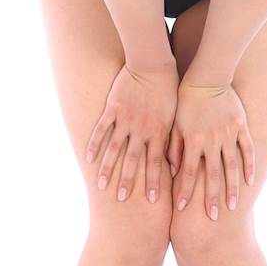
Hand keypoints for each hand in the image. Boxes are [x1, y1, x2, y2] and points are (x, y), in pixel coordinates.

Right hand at [85, 60, 179, 203]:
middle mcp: (140, 129)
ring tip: (101, 184)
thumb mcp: (176, 116)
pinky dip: (94, 144)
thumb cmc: (170, 88)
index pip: (156, 163)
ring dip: (108, 168)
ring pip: (114, 148)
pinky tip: (88, 158)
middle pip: (133, 160)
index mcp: (158, 132)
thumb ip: (174, 140)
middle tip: (122, 200)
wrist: (153, 64)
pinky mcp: (113, 108)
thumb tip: (178, 164)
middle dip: (128, 181)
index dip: (154, 182)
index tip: (152, 201)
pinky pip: (101, 129)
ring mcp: (125, 119)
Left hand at [167, 79, 255, 219]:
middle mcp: (212, 141)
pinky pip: (247, 149)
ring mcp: (228, 134)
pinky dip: (249, 166)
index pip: (189, 173)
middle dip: (211, 198)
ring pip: (231, 166)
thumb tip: (173, 170)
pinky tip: (250, 182)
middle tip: (213, 219)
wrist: (206, 77)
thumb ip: (174, 147)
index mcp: (193, 141)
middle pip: (212, 176)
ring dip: (232, 188)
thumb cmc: (185, 100)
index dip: (185, 192)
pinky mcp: (240, 127)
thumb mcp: (175, 122)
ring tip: (233, 207)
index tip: (182, 210)